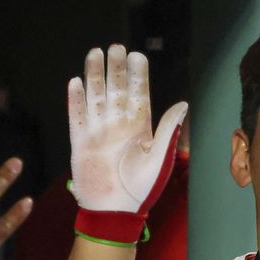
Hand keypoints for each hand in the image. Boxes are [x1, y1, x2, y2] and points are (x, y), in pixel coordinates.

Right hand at [68, 44, 187, 212]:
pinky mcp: (80, 142)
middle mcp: (118, 125)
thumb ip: (168, 130)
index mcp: (140, 128)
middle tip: (115, 47)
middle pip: (116, 90)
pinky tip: (75, 81)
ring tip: (95, 54)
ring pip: (96, 97)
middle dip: (115, 68)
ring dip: (94, 76)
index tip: (137, 55)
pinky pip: (77, 116)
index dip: (137, 75)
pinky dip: (75, 100)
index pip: (139, 94)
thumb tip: (184, 103)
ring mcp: (98, 132)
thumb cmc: (141, 189)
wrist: (113, 212)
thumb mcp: (159, 159)